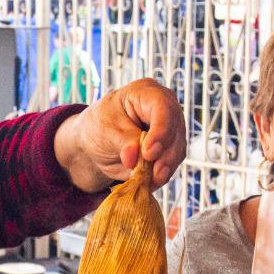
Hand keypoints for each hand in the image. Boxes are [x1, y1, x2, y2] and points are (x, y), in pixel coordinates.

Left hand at [54, 78, 185, 191]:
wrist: (96, 144)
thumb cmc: (99, 127)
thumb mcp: (106, 131)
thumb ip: (123, 143)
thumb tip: (133, 159)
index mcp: (146, 92)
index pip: (162, 107)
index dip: (160, 131)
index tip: (149, 153)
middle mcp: (164, 107)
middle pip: (175, 129)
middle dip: (165, 154)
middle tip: (153, 174)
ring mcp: (169, 128)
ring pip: (177, 148)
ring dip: (165, 167)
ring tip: (150, 180)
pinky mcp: (169, 147)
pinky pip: (172, 162)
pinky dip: (162, 173)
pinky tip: (150, 181)